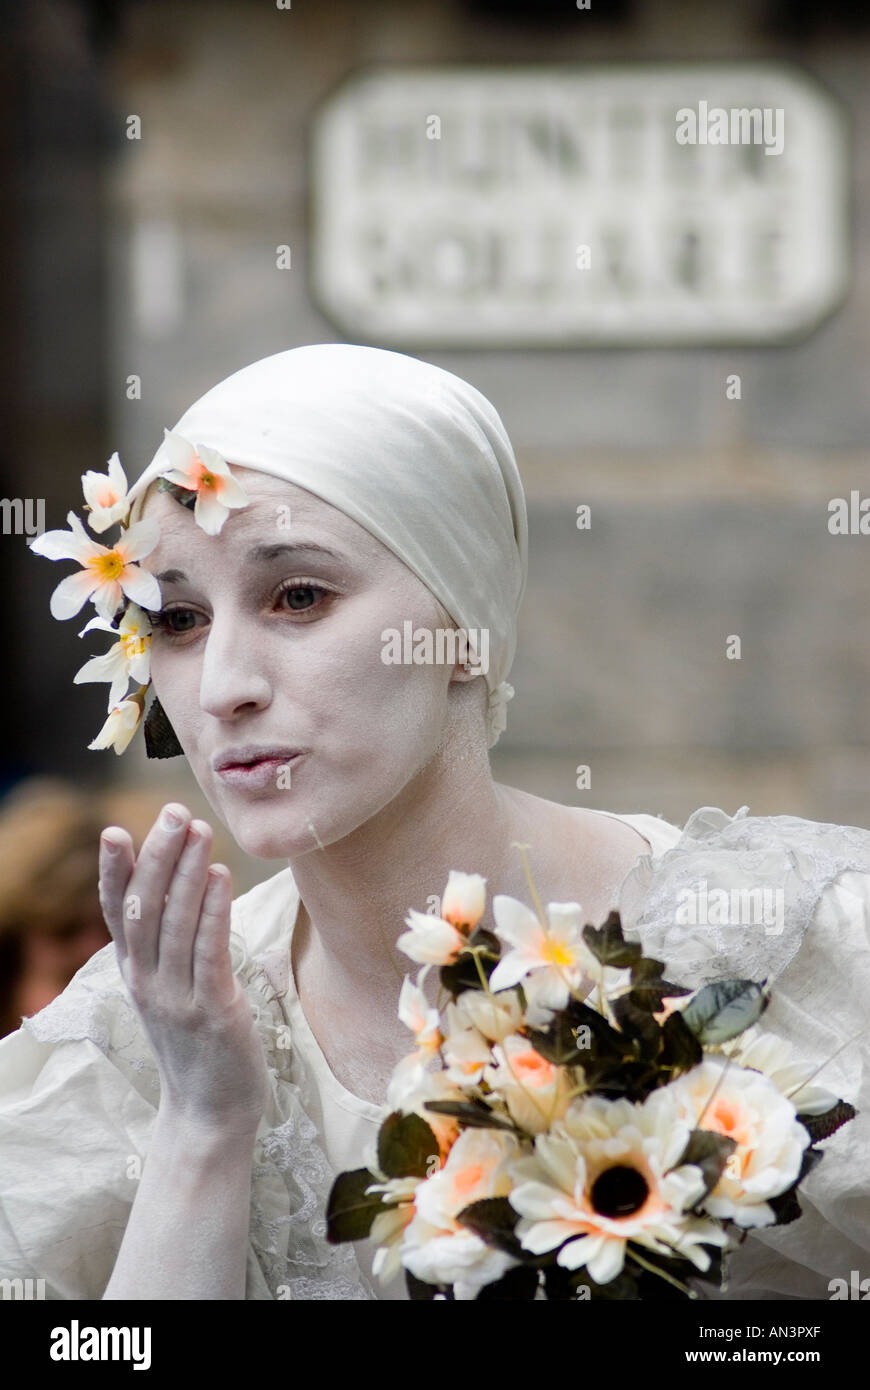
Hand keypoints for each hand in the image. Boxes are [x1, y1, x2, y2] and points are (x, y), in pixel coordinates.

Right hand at [98, 802, 269, 1137]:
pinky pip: (208, 952)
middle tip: (174, 812)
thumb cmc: (200, 1044)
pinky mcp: (212, 1012)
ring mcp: (177, 998)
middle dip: (158, 857)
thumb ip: (169, 949)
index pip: (115, 915)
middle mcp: (148, 983)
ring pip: (174, 924)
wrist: (211, 1114)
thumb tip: (180, 892)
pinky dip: (211, 911)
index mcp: (136, 974)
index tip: (113, 831)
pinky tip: (219, 877)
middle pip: (144, 908)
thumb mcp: (171, 992)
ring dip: (186, 873)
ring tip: (200, 831)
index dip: (113, 873)